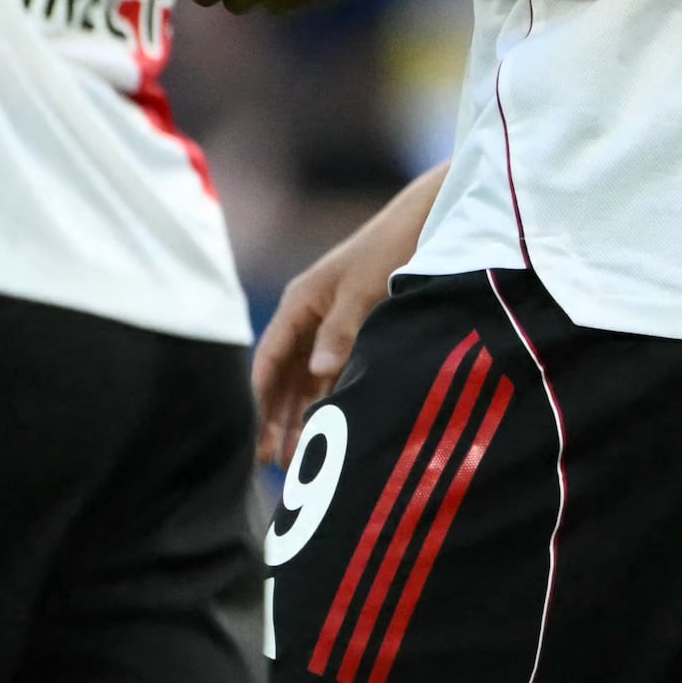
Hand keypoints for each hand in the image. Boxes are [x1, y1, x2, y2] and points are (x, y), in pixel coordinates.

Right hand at [255, 232, 391, 460]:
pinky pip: (332, 374)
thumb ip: (341, 331)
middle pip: (283, 376)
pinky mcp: (354, 332)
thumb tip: (318, 374)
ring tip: (293, 459)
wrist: (424, 221)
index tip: (257, 433)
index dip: (261, 396)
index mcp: (300, 302)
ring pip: (306, 380)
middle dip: (274, 418)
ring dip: (299, 416)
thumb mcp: (363, 289)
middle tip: (268, 461)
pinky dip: (326, 401)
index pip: (270, 357)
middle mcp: (309, 316)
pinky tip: (325, 429)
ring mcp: (330, 325)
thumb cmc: (388, 248)